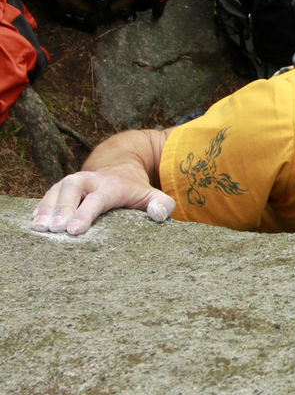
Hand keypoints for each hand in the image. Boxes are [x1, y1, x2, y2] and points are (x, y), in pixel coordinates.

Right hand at [32, 164, 175, 235]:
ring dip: (46, 208)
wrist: (119, 165)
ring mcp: (73, 182)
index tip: (74, 230)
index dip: (85, 213)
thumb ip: (162, 204)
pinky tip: (33, 222)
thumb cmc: (134, 187)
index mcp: (112, 185)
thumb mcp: (152, 194)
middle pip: (72, 189)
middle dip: (62, 208)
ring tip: (39, 228)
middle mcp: (90, 181)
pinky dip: (40, 207)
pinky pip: (47, 195)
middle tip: (53, 230)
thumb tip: (160, 215)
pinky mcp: (61, 187)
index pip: (98, 199)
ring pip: (56, 190)